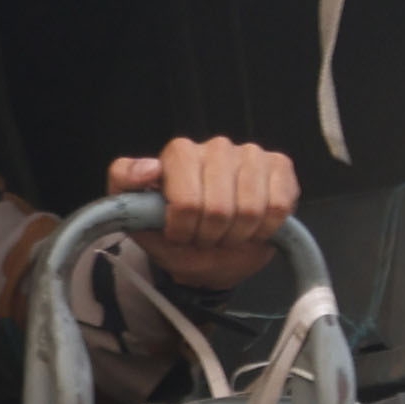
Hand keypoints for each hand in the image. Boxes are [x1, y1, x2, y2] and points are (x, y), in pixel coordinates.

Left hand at [111, 136, 296, 292]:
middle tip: (204, 238)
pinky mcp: (279, 166)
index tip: (179, 235)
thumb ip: (124, 183)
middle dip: (210, 236)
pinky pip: (278, 205)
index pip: (186, 201)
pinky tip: (252, 227)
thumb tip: (150, 167)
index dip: (183, 229)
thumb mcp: (135, 216)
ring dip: (237, 235)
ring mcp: (250, 154)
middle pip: (218, 208)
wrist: (210, 257)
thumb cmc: (173, 236)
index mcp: (179, 153)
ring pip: (250, 209)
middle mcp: (216, 146)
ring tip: (226, 234)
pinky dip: (264, 229)